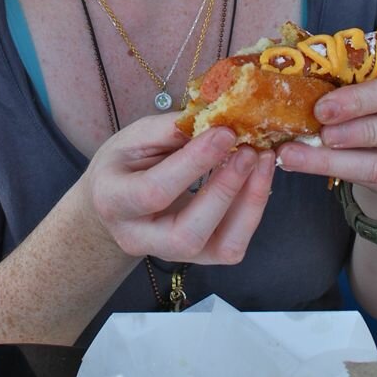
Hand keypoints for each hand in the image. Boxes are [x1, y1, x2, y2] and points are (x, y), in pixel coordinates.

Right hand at [83, 115, 275, 264]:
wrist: (112, 202)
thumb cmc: (123, 164)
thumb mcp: (134, 137)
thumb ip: (170, 129)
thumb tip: (216, 119)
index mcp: (113, 201)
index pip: (155, 191)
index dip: (193, 162)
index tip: (224, 132)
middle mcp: (139, 238)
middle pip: (188, 233)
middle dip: (225, 191)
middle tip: (249, 151)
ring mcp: (172, 254)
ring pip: (220, 248)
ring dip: (249, 203)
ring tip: (263, 161)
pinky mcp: (199, 256)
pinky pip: (233, 245)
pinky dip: (251, 210)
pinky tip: (257, 178)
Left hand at [275, 52, 376, 222]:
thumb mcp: (372, 70)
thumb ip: (345, 66)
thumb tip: (288, 61)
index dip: (365, 98)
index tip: (322, 106)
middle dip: (359, 130)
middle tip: (317, 130)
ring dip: (335, 160)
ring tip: (294, 155)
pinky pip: (374, 178)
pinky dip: (334, 171)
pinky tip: (302, 163)